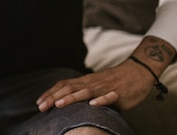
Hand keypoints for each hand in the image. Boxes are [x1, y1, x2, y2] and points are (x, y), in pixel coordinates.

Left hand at [36, 59, 155, 111]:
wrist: (138, 71)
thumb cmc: (116, 81)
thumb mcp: (96, 86)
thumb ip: (84, 93)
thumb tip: (71, 104)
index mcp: (85, 82)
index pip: (63, 86)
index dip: (50, 93)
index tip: (39, 102)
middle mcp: (91, 83)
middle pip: (69, 88)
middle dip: (54, 97)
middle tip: (41, 106)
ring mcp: (104, 88)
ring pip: (85, 92)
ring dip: (71, 98)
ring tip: (59, 104)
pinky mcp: (118, 93)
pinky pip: (109, 97)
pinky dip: (100, 100)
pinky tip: (93, 105)